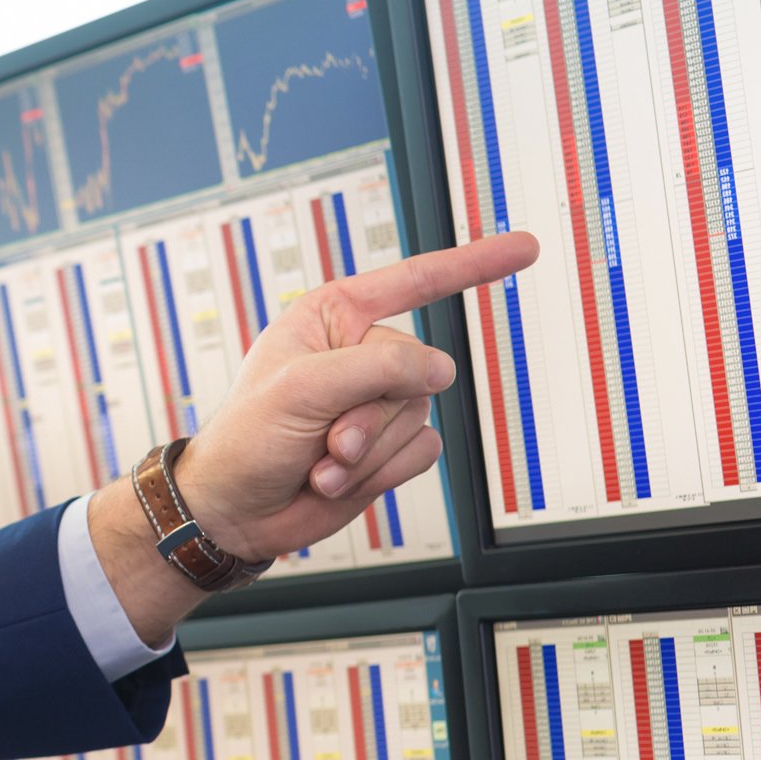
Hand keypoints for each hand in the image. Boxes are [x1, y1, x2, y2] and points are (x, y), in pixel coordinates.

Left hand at [90, 231, 535, 646]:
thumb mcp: (303, 388)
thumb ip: (378, 368)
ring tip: (322, 461)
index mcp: (336, 317)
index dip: (473, 264)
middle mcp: (361, 355)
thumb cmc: (247, 438)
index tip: (525, 247)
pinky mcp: (388, 448)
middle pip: (417, 371)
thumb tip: (440, 370)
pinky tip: (335, 479)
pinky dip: (381, 474)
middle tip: (325, 439)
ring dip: (369, 452)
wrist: (235, 511)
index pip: (416, 281)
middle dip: (370, 415)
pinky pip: (422, 454)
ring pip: (420, 417)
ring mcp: (376, 404)